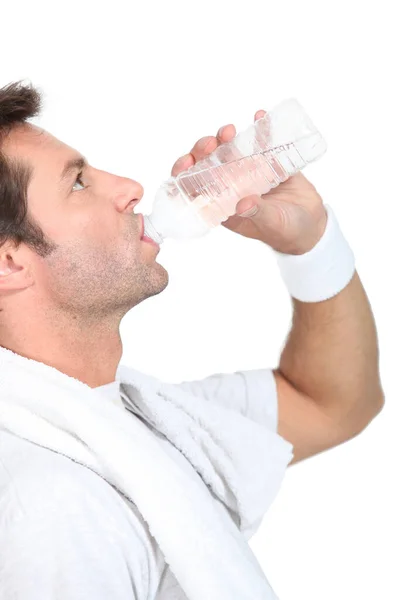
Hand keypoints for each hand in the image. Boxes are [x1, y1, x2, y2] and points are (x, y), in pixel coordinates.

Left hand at [171, 110, 327, 254]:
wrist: (312, 226)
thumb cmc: (286, 232)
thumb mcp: (271, 224)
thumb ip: (257, 214)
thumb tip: (243, 204)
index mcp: (224, 204)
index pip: (195, 187)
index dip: (185, 173)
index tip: (188, 161)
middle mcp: (232, 186)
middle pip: (209, 164)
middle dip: (205, 150)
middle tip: (212, 142)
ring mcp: (249, 173)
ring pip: (231, 150)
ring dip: (225, 138)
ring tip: (229, 130)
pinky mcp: (269, 163)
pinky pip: (262, 143)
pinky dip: (260, 130)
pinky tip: (260, 117)